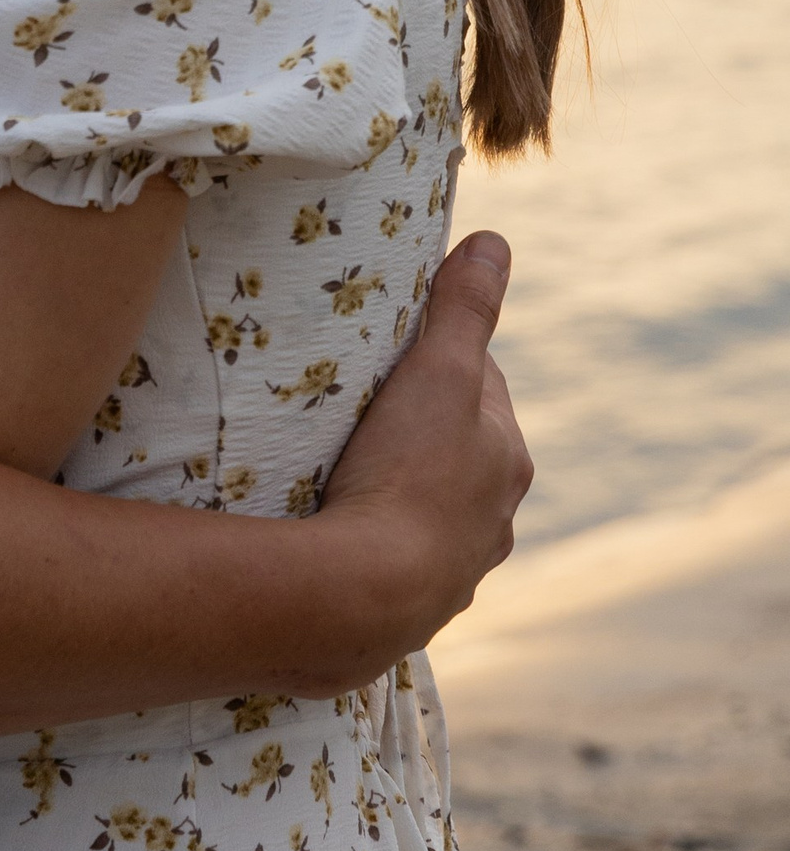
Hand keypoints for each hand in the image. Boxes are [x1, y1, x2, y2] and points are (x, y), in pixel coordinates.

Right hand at [309, 231, 530, 666]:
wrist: (368, 595)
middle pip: (457, 448)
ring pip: (431, 509)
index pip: (480, 384)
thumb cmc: (408, 473)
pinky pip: (397, 560)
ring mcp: (456, 567)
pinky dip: (378, 542)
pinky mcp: (413, 608)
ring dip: (399, 490)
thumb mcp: (438, 372)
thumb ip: (465, 308)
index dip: (438, 358)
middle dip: (419, 428)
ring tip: (344, 474)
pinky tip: (343, 535)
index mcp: (507, 456)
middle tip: (359, 409)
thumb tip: (495, 243)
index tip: (394, 349)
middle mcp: (495, 516)